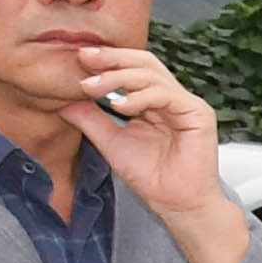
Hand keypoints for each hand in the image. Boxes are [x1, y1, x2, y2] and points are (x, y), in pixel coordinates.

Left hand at [67, 42, 259, 262]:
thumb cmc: (151, 178)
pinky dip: (141, 97)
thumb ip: (92, 120)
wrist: (176, 204)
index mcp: (154, 101)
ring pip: (152, 75)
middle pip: (144, 62)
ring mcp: (186, 104)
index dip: (107, 61)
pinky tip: (120, 106)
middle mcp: (172, 98)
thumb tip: (63, 102)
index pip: (132, 69)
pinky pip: (166, 95)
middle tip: (84, 58)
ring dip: (119, 78)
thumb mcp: (111, 144)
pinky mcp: (198, 114)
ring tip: (92, 87)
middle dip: (112, 58)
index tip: (78, 59)